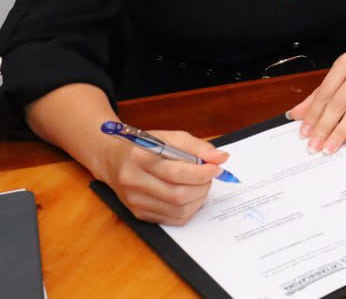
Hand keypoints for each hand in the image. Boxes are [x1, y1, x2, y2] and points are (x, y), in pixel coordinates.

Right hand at [99, 128, 226, 224]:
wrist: (113, 159)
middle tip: (210, 176)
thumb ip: (197, 147)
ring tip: (201, 185)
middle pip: (178, 194)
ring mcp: (135, 201)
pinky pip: (172, 219)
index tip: (216, 167)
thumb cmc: (145, 147)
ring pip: (177, 210)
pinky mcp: (138, 214)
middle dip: (203, 186)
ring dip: (198, 198)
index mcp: (140, 157)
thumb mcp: (171, 137)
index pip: (176, 172)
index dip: (202, 172)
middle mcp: (134, 181)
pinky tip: (190, 195)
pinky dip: (188, 209)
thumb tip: (221, 158)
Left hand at [288, 40, 345, 155]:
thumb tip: (298, 113)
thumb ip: (321, 93)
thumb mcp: (345, 72)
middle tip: (314, 145)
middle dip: (323, 128)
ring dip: (340, 133)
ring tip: (330, 147)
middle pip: (338, 104)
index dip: (313, 115)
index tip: (305, 132)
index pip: (325, 93)